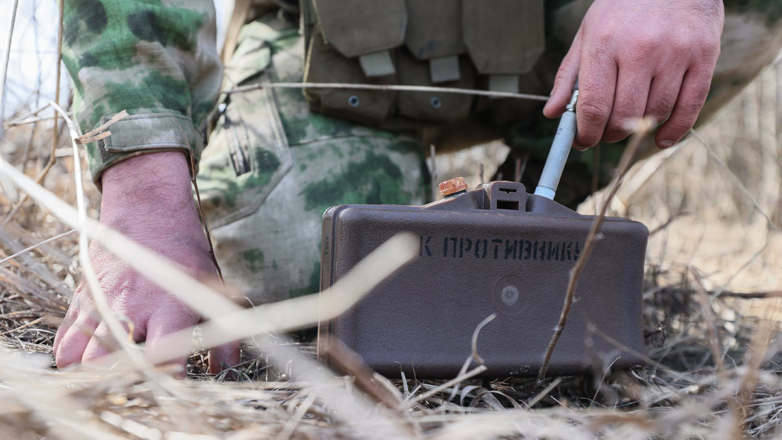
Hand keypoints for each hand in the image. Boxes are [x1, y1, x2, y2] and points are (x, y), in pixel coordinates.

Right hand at [53, 151, 238, 373]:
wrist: (148, 212)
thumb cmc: (185, 255)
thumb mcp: (212, 287)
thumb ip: (222, 332)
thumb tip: (225, 368)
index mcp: (168, 307)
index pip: (162, 355)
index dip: (165, 378)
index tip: (172, 389)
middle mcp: (131, 309)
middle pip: (110, 362)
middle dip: (119, 383)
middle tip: (134, 387)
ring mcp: (101, 304)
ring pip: (79, 357)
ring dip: (90, 375)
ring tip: (109, 378)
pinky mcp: (82, 300)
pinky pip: (64, 340)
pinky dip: (70, 358)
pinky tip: (89, 360)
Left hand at [544, 0, 723, 149]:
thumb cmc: (624, 6)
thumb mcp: (588, 33)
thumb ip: (568, 75)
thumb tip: (551, 114)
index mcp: (605, 44)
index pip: (593, 107)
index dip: (586, 134)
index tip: (582, 141)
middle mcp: (640, 50)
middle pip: (623, 117)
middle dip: (610, 135)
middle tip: (605, 133)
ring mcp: (675, 54)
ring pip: (655, 114)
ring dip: (639, 129)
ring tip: (630, 122)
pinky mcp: (704, 56)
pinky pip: (690, 107)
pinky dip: (675, 130)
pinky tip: (660, 138)